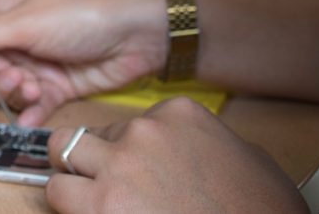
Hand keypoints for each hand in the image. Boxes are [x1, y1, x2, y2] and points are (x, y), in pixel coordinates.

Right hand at [0, 0, 168, 125]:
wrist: (139, 35)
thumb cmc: (85, 13)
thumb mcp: (25, 22)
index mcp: (4, 11)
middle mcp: (16, 36)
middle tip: (16, 75)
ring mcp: (36, 61)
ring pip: (6, 89)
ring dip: (15, 94)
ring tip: (35, 87)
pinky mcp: (56, 85)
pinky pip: (32, 105)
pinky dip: (30, 112)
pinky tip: (34, 116)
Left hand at [45, 97, 306, 212]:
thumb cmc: (260, 209)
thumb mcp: (247, 159)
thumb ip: (209, 144)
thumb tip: (196, 153)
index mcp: (178, 114)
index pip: (130, 123)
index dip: (127, 152)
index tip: (137, 174)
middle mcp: (143, 131)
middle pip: (91, 134)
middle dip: (91, 160)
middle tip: (102, 187)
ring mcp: (119, 164)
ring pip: (64, 154)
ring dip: (71, 178)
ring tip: (89, 202)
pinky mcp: (101, 203)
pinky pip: (58, 193)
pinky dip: (68, 205)